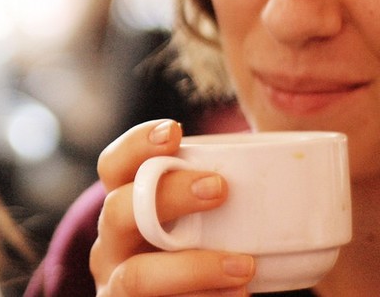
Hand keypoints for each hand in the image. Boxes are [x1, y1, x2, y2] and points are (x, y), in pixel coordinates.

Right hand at [89, 119, 253, 295]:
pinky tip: (237, 295)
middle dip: (167, 195)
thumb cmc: (197, 252)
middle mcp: (110, 242)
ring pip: (137, 275)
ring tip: (245, 265)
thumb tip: (301, 169)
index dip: (135, 145)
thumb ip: (217, 192)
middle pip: (118, 209)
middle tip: (219, 188)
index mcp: (122, 204)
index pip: (112, 166)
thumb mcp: (195, 220)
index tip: (174, 131)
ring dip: (191, 268)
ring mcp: (115, 285)